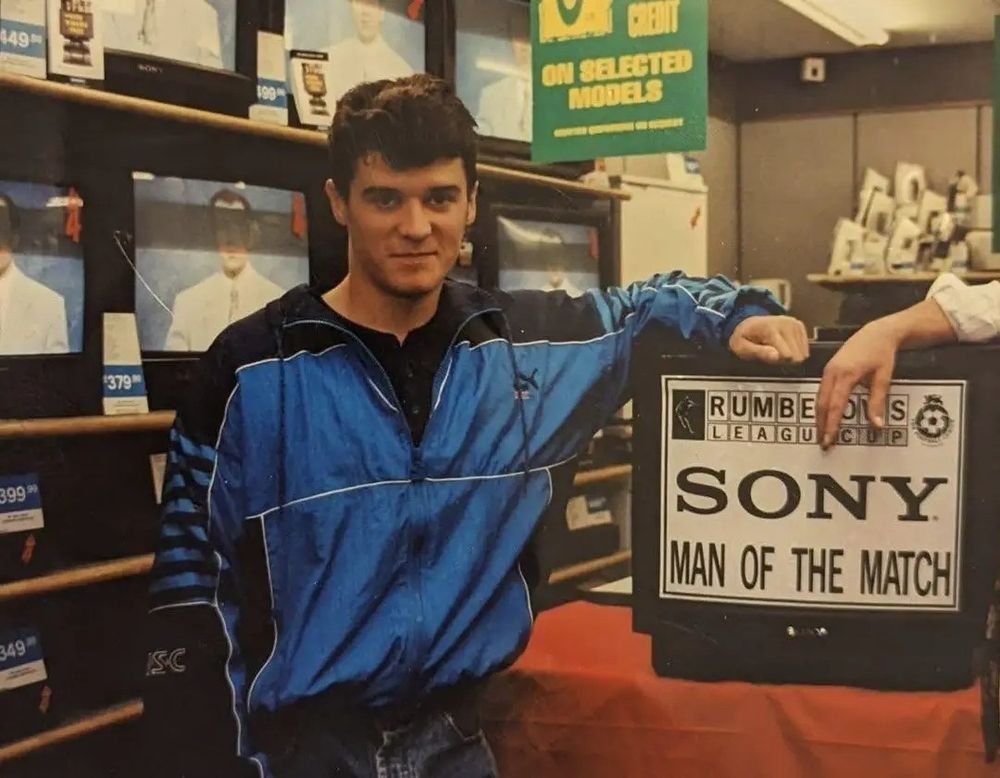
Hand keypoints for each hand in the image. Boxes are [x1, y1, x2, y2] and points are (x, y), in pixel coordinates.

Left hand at [729, 315, 809, 363]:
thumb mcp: (741, 348)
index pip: (787, 355)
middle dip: (784, 360)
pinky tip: (783, 346)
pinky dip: (795, 351)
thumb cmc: (744, 338)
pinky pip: (805, 349)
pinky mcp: (800, 326)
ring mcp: (795, 324)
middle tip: (771, 354)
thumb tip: (776, 356)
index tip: (767, 357)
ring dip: (790, 356)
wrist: (749, 324)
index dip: (778, 362)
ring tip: (776, 349)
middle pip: (796, 356)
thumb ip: (758, 352)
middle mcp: (786, 323)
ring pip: (802, 354)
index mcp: (771, 328)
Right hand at [816, 321, 901, 448]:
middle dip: (821, 425)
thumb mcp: (883, 378)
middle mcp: (832, 373)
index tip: (829, 440)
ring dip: (820, 417)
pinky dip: (821, 406)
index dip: (831, 425)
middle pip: (822, 404)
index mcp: (846, 375)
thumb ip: (877, 402)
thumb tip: (876, 425)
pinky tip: (825, 416)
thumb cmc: (882, 354)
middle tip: (823, 443)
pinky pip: (821, 391)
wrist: (877, 333)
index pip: (835, 405)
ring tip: (822, 433)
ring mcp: (828, 371)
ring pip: (819, 398)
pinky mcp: (828, 370)